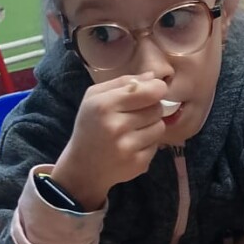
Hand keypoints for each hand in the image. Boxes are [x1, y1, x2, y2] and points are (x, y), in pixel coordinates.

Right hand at [50, 73, 168, 209]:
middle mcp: (117, 126)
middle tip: (137, 114)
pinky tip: (133, 145)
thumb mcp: (95, 97)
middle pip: (156, 109)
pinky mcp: (138, 164)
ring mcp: (128, 147)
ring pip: (159, 127)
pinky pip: (156, 146)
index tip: (156, 91)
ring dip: (151, 126)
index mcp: (105, 105)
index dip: (157, 89)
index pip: (148, 92)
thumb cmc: (90, 126)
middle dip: (151, 108)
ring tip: (135, 130)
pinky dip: (148, 143)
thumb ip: (122, 83)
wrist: (83, 167)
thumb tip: (152, 77)